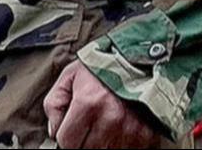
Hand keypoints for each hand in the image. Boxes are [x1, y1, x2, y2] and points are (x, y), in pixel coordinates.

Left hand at [43, 61, 161, 148]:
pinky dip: (120, 144)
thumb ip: (55, 103)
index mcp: (88, 103)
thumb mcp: (69, 76)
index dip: (64, 137)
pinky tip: (117, 131)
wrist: (139, 60)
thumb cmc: (102, 66)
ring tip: (102, 127)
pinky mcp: (147, 135)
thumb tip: (54, 131)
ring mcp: (131, 129)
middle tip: (84, 128)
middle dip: (81, 141)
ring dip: (101, 144)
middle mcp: (110, 119)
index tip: (68, 130)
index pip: (67, 141)